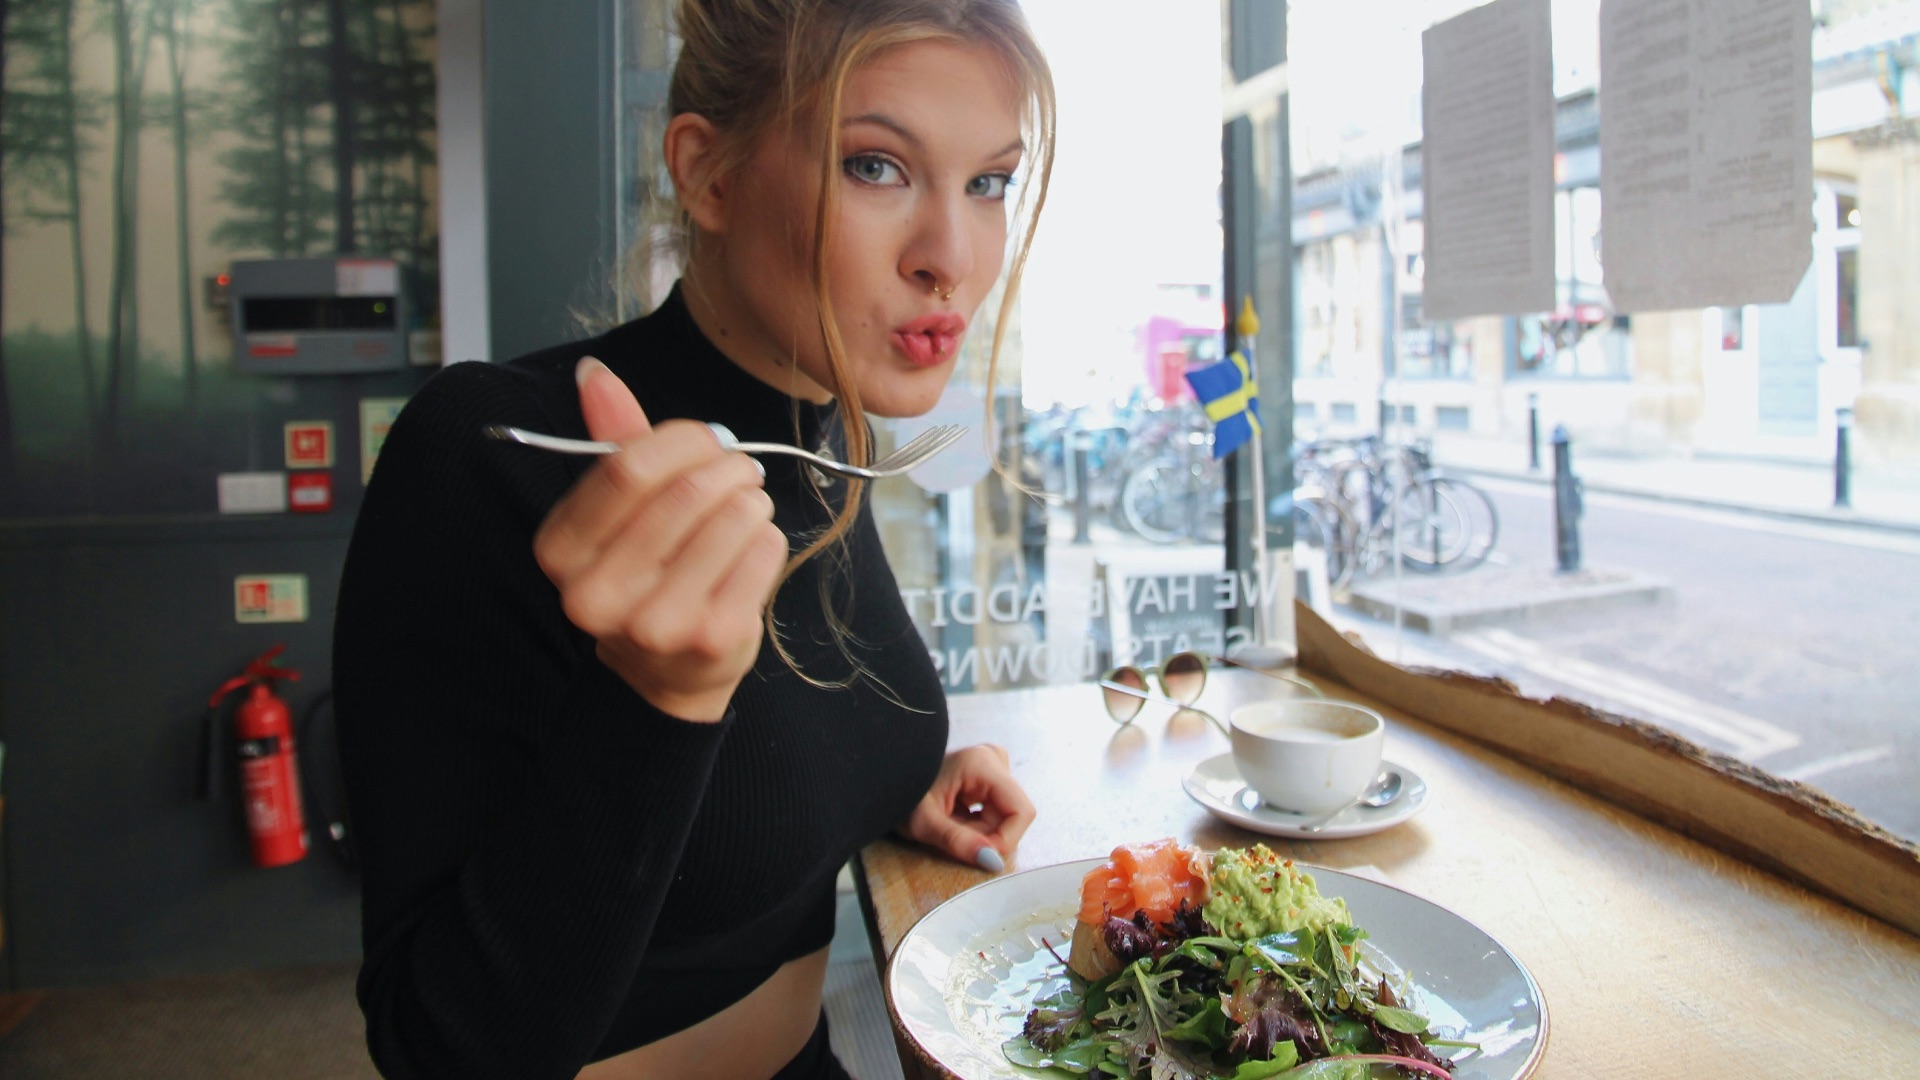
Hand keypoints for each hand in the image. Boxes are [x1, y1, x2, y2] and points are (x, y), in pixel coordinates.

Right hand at [533, 357, 789, 720]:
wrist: (664, 671)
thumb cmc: (643, 572)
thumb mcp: (614, 511)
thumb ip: (611, 439)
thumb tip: (594, 372)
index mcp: (560, 551)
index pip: (627, 469)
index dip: (682, 440)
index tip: (708, 440)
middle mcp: (597, 594)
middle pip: (686, 493)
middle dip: (728, 466)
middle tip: (740, 468)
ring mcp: (656, 623)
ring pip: (733, 517)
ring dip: (751, 500)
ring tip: (744, 508)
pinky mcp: (711, 638)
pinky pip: (764, 551)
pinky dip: (767, 537)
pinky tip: (749, 551)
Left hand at [900, 744, 1035, 872]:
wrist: (885, 778)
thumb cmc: (899, 794)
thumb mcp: (924, 823)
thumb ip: (958, 842)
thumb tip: (993, 862)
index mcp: (983, 763)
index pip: (1021, 811)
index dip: (1005, 840)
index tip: (978, 853)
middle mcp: (994, 759)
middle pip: (1011, 815)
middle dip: (986, 836)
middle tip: (951, 834)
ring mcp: (992, 766)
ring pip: (1004, 816)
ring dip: (980, 832)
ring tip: (949, 825)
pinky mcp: (988, 776)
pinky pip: (996, 810)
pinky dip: (977, 824)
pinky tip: (954, 818)